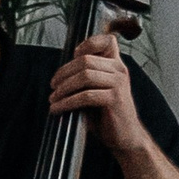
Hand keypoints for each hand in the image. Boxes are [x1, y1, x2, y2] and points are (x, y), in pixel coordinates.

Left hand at [47, 29, 148, 159]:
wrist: (125, 137)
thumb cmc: (107, 115)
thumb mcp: (96, 91)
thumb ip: (85, 79)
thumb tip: (59, 74)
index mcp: (116, 65)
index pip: (107, 41)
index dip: (87, 44)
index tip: (73, 57)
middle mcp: (119, 70)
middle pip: (85, 60)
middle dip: (63, 73)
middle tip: (53, 86)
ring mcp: (119, 84)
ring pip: (84, 76)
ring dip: (63, 88)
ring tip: (53, 99)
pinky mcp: (115, 99)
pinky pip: (86, 96)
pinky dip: (67, 102)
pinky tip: (57, 109)